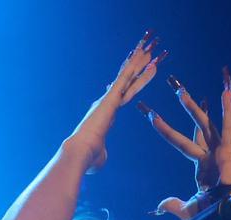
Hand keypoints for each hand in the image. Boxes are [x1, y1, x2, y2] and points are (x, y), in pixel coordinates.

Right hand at [65, 31, 166, 173]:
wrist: (80, 152)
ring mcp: (109, 99)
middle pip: (125, 83)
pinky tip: (145, 56)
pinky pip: (127, 79)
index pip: (119, 98)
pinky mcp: (112, 98)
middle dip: (136, 69)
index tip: (128, 78)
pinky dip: (136, 68)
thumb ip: (101, 155)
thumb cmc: (87, 158)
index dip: (125, 88)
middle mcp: (106, 103)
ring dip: (139, 62)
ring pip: (127, 76)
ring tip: (150, 48)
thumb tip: (99, 161)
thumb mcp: (98, 158)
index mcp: (104, 116)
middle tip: (145, 54)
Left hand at [137, 67, 230, 219]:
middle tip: (176, 86)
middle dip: (186, 105)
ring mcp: (220, 150)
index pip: (181, 142)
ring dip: (193, 106)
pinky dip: (227, 110)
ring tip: (180, 90)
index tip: (154, 117)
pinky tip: (226, 92)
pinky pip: (227, 127)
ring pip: (203, 123)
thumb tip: (159, 206)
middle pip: (195, 124)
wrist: (225, 216)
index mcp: (201, 164)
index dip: (167, 130)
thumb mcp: (186, 208)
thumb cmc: (210, 214)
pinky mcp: (229, 150)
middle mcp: (210, 153)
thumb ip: (173, 204)